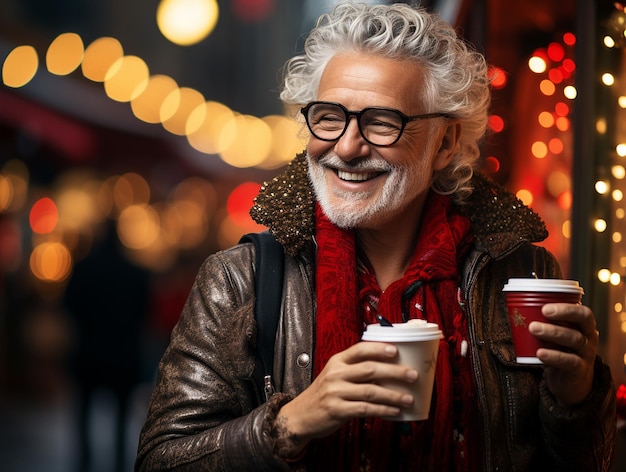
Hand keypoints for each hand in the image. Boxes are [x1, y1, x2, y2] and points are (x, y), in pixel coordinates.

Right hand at [272, 342, 416, 457]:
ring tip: (409, 398)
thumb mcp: (335, 375)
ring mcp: (335, 392)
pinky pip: (365, 409)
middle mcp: (336, 374)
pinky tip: (394, 412)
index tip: (396, 350)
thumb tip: (389, 368)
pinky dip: (383, 410)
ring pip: (371, 391)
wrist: (301, 415)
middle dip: (395, 372)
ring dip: (393, 395)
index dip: (379, 349)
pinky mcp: (337, 410)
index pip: (360, 350)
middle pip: (370, 369)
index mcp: (337, 361)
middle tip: (413, 375)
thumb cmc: (324, 393)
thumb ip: (355, 369)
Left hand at [528, 303, 597, 405]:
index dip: (567, 307)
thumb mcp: (554, 336)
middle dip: (562, 313)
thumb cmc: (559, 351)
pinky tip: (540, 353)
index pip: (582, 312)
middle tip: (542, 311)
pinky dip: (554, 356)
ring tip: (533, 328)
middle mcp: (588, 337)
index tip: (545, 306)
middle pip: (582, 320)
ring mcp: (586, 353)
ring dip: (553, 332)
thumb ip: (543, 324)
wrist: (570, 383)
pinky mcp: (579, 369)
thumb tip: (516, 309)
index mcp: (582, 326)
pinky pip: (569, 361)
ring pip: (574, 338)